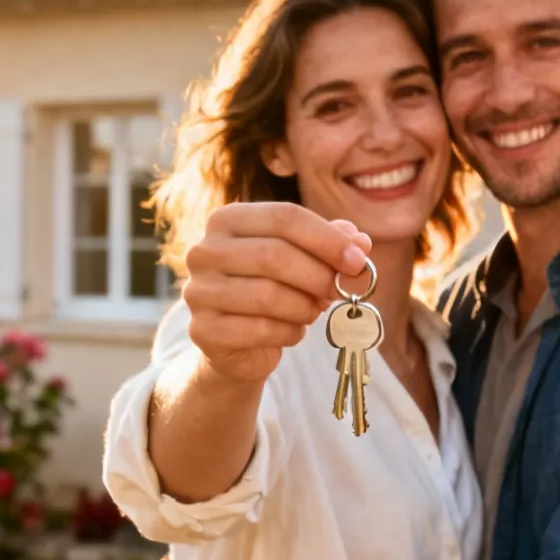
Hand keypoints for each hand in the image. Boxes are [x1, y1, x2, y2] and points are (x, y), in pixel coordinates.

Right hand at [181, 202, 371, 384]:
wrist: (239, 343)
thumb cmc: (276, 288)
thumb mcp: (305, 258)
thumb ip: (332, 244)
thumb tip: (361, 242)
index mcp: (227, 219)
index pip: (284, 216)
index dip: (327, 238)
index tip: (358, 261)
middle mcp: (204, 251)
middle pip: (273, 254)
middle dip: (318, 275)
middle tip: (341, 291)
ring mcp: (198, 291)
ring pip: (268, 295)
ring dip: (305, 307)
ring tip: (313, 310)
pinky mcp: (203, 330)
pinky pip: (260, 329)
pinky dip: (289, 332)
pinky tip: (293, 331)